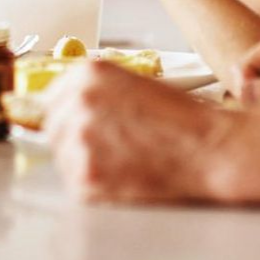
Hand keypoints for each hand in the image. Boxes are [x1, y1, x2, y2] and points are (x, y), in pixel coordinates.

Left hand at [45, 61, 232, 204]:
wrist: (208, 150)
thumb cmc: (181, 120)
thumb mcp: (132, 84)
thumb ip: (95, 91)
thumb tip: (69, 105)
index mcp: (88, 75)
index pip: (52, 97)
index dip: (67, 114)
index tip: (75, 124)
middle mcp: (78, 103)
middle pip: (54, 127)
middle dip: (73, 138)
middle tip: (103, 148)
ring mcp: (80, 141)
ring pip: (63, 157)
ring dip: (83, 162)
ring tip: (120, 162)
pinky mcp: (86, 178)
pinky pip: (75, 183)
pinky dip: (94, 185)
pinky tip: (122, 177)